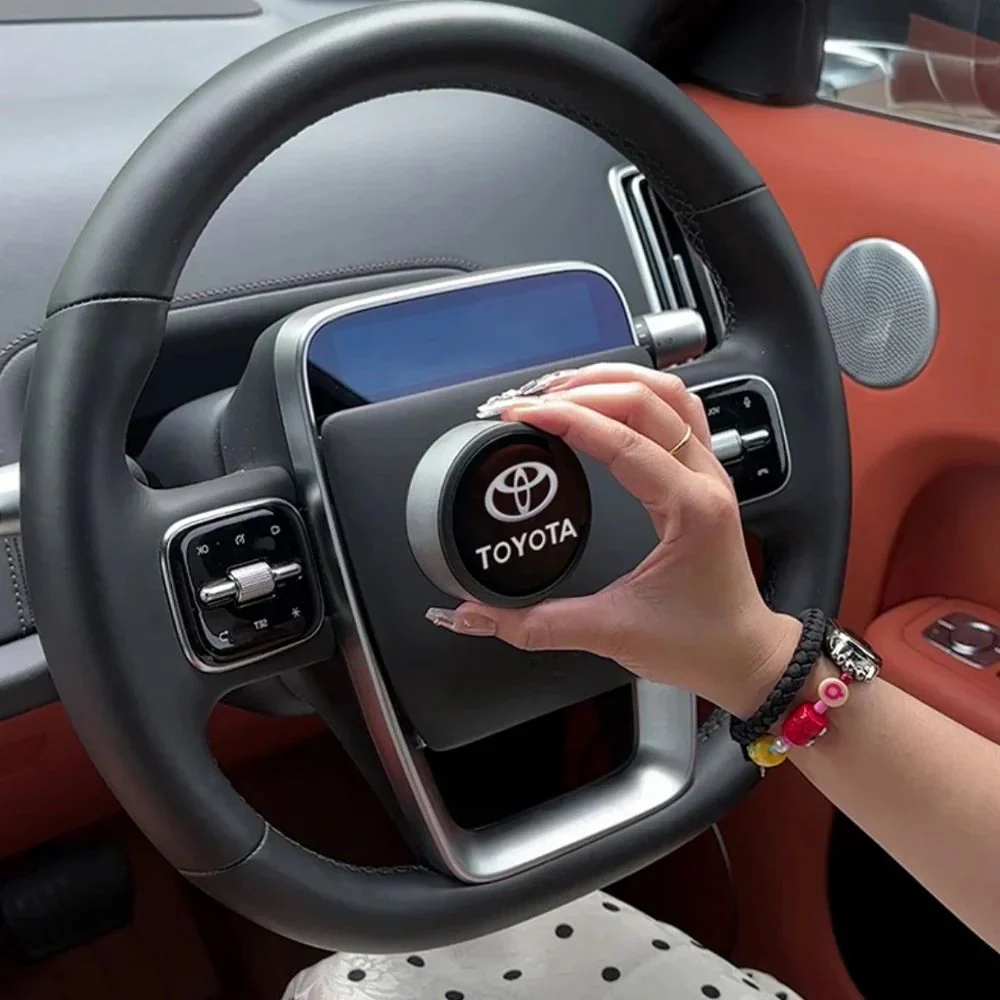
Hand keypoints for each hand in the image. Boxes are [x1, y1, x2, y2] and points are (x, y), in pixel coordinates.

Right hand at [427, 363, 799, 717]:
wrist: (744, 658)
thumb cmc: (700, 643)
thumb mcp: (611, 633)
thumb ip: (537, 625)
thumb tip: (478, 615)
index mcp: (689, 509)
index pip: (623, 440)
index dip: (567, 418)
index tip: (522, 414)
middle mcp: (705, 480)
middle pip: (648, 399)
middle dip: (582, 388)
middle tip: (531, 399)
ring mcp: (708, 474)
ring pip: (669, 394)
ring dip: (614, 381)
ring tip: (562, 387)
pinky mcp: (702, 479)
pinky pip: (677, 414)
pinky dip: (636, 396)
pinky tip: (604, 401)